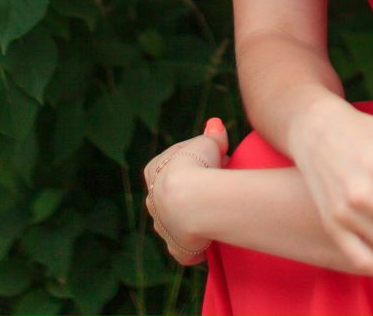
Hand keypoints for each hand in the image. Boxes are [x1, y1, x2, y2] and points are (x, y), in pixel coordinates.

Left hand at [143, 118, 228, 264]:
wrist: (191, 200)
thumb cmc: (196, 164)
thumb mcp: (208, 141)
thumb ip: (212, 135)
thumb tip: (215, 124)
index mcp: (154, 170)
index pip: (174, 162)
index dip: (196, 160)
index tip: (215, 158)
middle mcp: (153, 200)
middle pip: (175, 194)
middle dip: (194, 189)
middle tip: (219, 182)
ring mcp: (163, 226)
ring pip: (178, 221)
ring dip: (194, 217)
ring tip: (217, 208)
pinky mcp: (177, 248)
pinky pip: (186, 248)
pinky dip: (196, 246)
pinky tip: (210, 240)